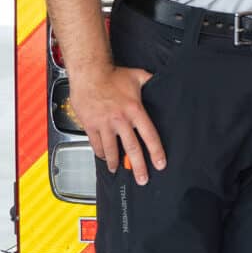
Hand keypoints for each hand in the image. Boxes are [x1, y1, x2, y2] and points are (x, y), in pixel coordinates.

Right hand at [69, 63, 165, 184]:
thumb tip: (163, 83)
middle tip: (142, 179)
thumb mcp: (138, 76)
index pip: (149, 135)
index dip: (156, 152)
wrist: (88, 73)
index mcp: (135, 110)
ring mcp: (104, 124)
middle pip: (132, 148)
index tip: (160, 164)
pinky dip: (101, 153)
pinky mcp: (90, 125)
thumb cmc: (112, 75)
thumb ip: (151, 82)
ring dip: (115, 163)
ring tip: (117, 170)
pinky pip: (96, 144)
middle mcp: (120, 120)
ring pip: (111, 150)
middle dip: (139, 167)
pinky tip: (104, 157)